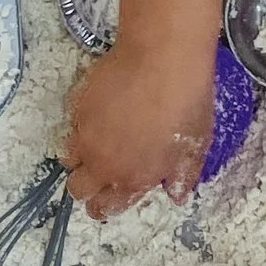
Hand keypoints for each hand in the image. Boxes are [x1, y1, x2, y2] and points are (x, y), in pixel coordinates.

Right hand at [65, 48, 212, 218]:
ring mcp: (86, 134)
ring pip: (69, 158)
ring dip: (80, 157)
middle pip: (78, 189)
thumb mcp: (196, 145)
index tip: (109, 197)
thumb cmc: (186, 102)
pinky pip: (73, 125)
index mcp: (133, 178)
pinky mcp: (77, 107)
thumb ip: (183, 175)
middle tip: (99, 172)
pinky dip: (82, 125)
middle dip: (86, 187)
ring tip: (99, 141)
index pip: (105, 207)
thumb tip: (176, 195)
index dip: (105, 206)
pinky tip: (101, 112)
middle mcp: (103, 163)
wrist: (162, 58)